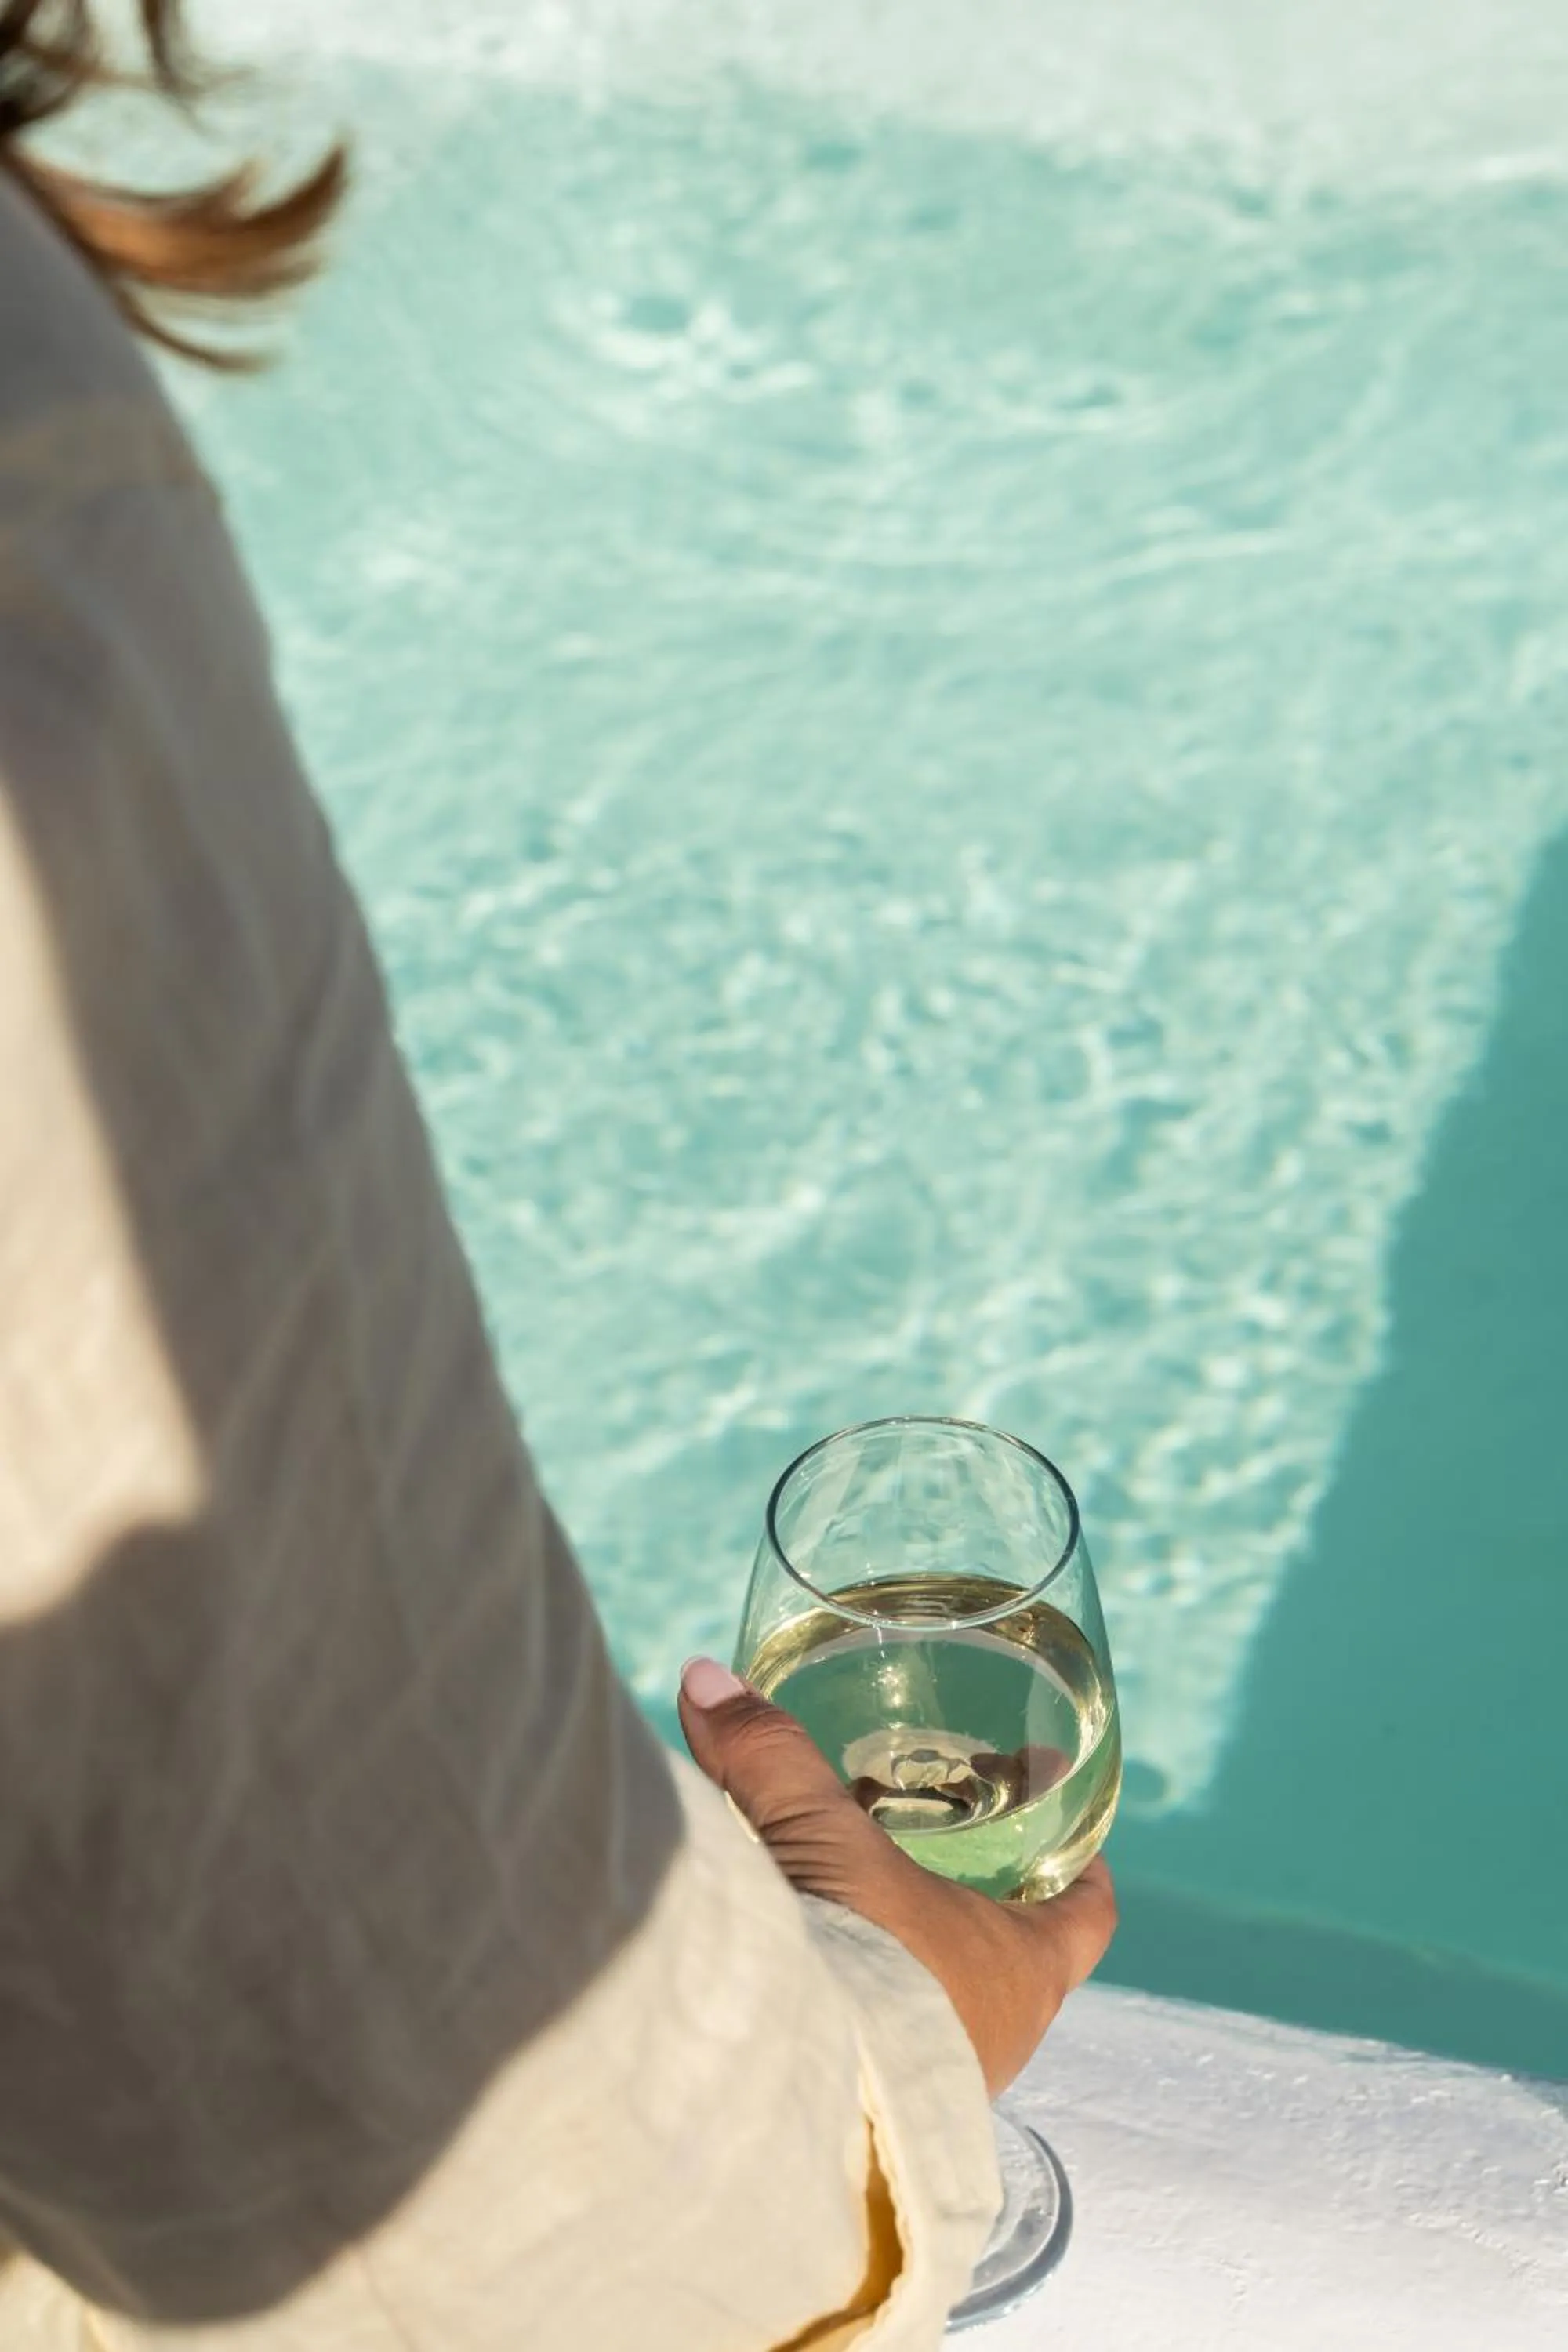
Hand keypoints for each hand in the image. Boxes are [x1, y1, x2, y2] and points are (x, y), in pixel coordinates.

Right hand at [679, 1659, 1117, 2097]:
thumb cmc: (852, 1959)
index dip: (1082, 1878)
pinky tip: (812, 1983)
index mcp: (1021, 1968)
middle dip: (977, 1909)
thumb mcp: (815, 1837)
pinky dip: (865, 2014)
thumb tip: (707, 1679)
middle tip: (935, 1854)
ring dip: (915, 1961)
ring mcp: (942, 2093)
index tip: (1076, 1843)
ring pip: (949, 2009)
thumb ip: (768, 1756)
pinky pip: (889, 2057)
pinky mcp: (879, 2124)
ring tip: (859, 1906)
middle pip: (1015, 1962)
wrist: (787, 2103)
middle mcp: (998, 2038)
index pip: (1087, 1919)